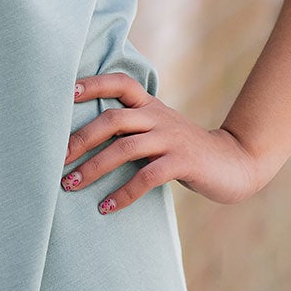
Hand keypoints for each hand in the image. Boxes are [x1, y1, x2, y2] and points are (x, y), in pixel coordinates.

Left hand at [62, 72, 266, 210]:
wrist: (233, 163)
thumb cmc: (183, 150)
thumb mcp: (158, 130)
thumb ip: (130, 128)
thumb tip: (81, 139)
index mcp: (150, 106)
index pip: (120, 83)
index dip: (94, 83)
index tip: (66, 92)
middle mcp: (158, 117)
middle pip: (113, 119)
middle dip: (81, 139)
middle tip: (57, 159)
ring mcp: (171, 139)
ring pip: (124, 148)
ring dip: (94, 168)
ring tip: (70, 185)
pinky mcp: (183, 163)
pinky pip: (147, 177)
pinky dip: (124, 193)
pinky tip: (106, 207)